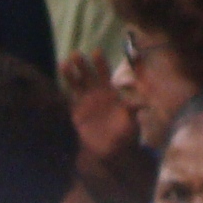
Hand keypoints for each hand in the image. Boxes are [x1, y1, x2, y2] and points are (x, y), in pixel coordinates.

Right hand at [60, 50, 135, 166]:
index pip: (104, 73)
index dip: (100, 63)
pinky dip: (65, 91)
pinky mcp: (77, 112)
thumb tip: (143, 104)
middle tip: (76, 54)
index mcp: (110, 92)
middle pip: (88, 74)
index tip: (96, 52)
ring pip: (76, 83)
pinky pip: (70, 99)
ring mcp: (85, 101)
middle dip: (82, 64)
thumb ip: (133, 111)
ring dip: (70, 73)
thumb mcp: (132, 122)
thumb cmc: (125, 134)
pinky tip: (59, 87)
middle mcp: (97, 93)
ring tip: (63, 63)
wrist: (112, 150)